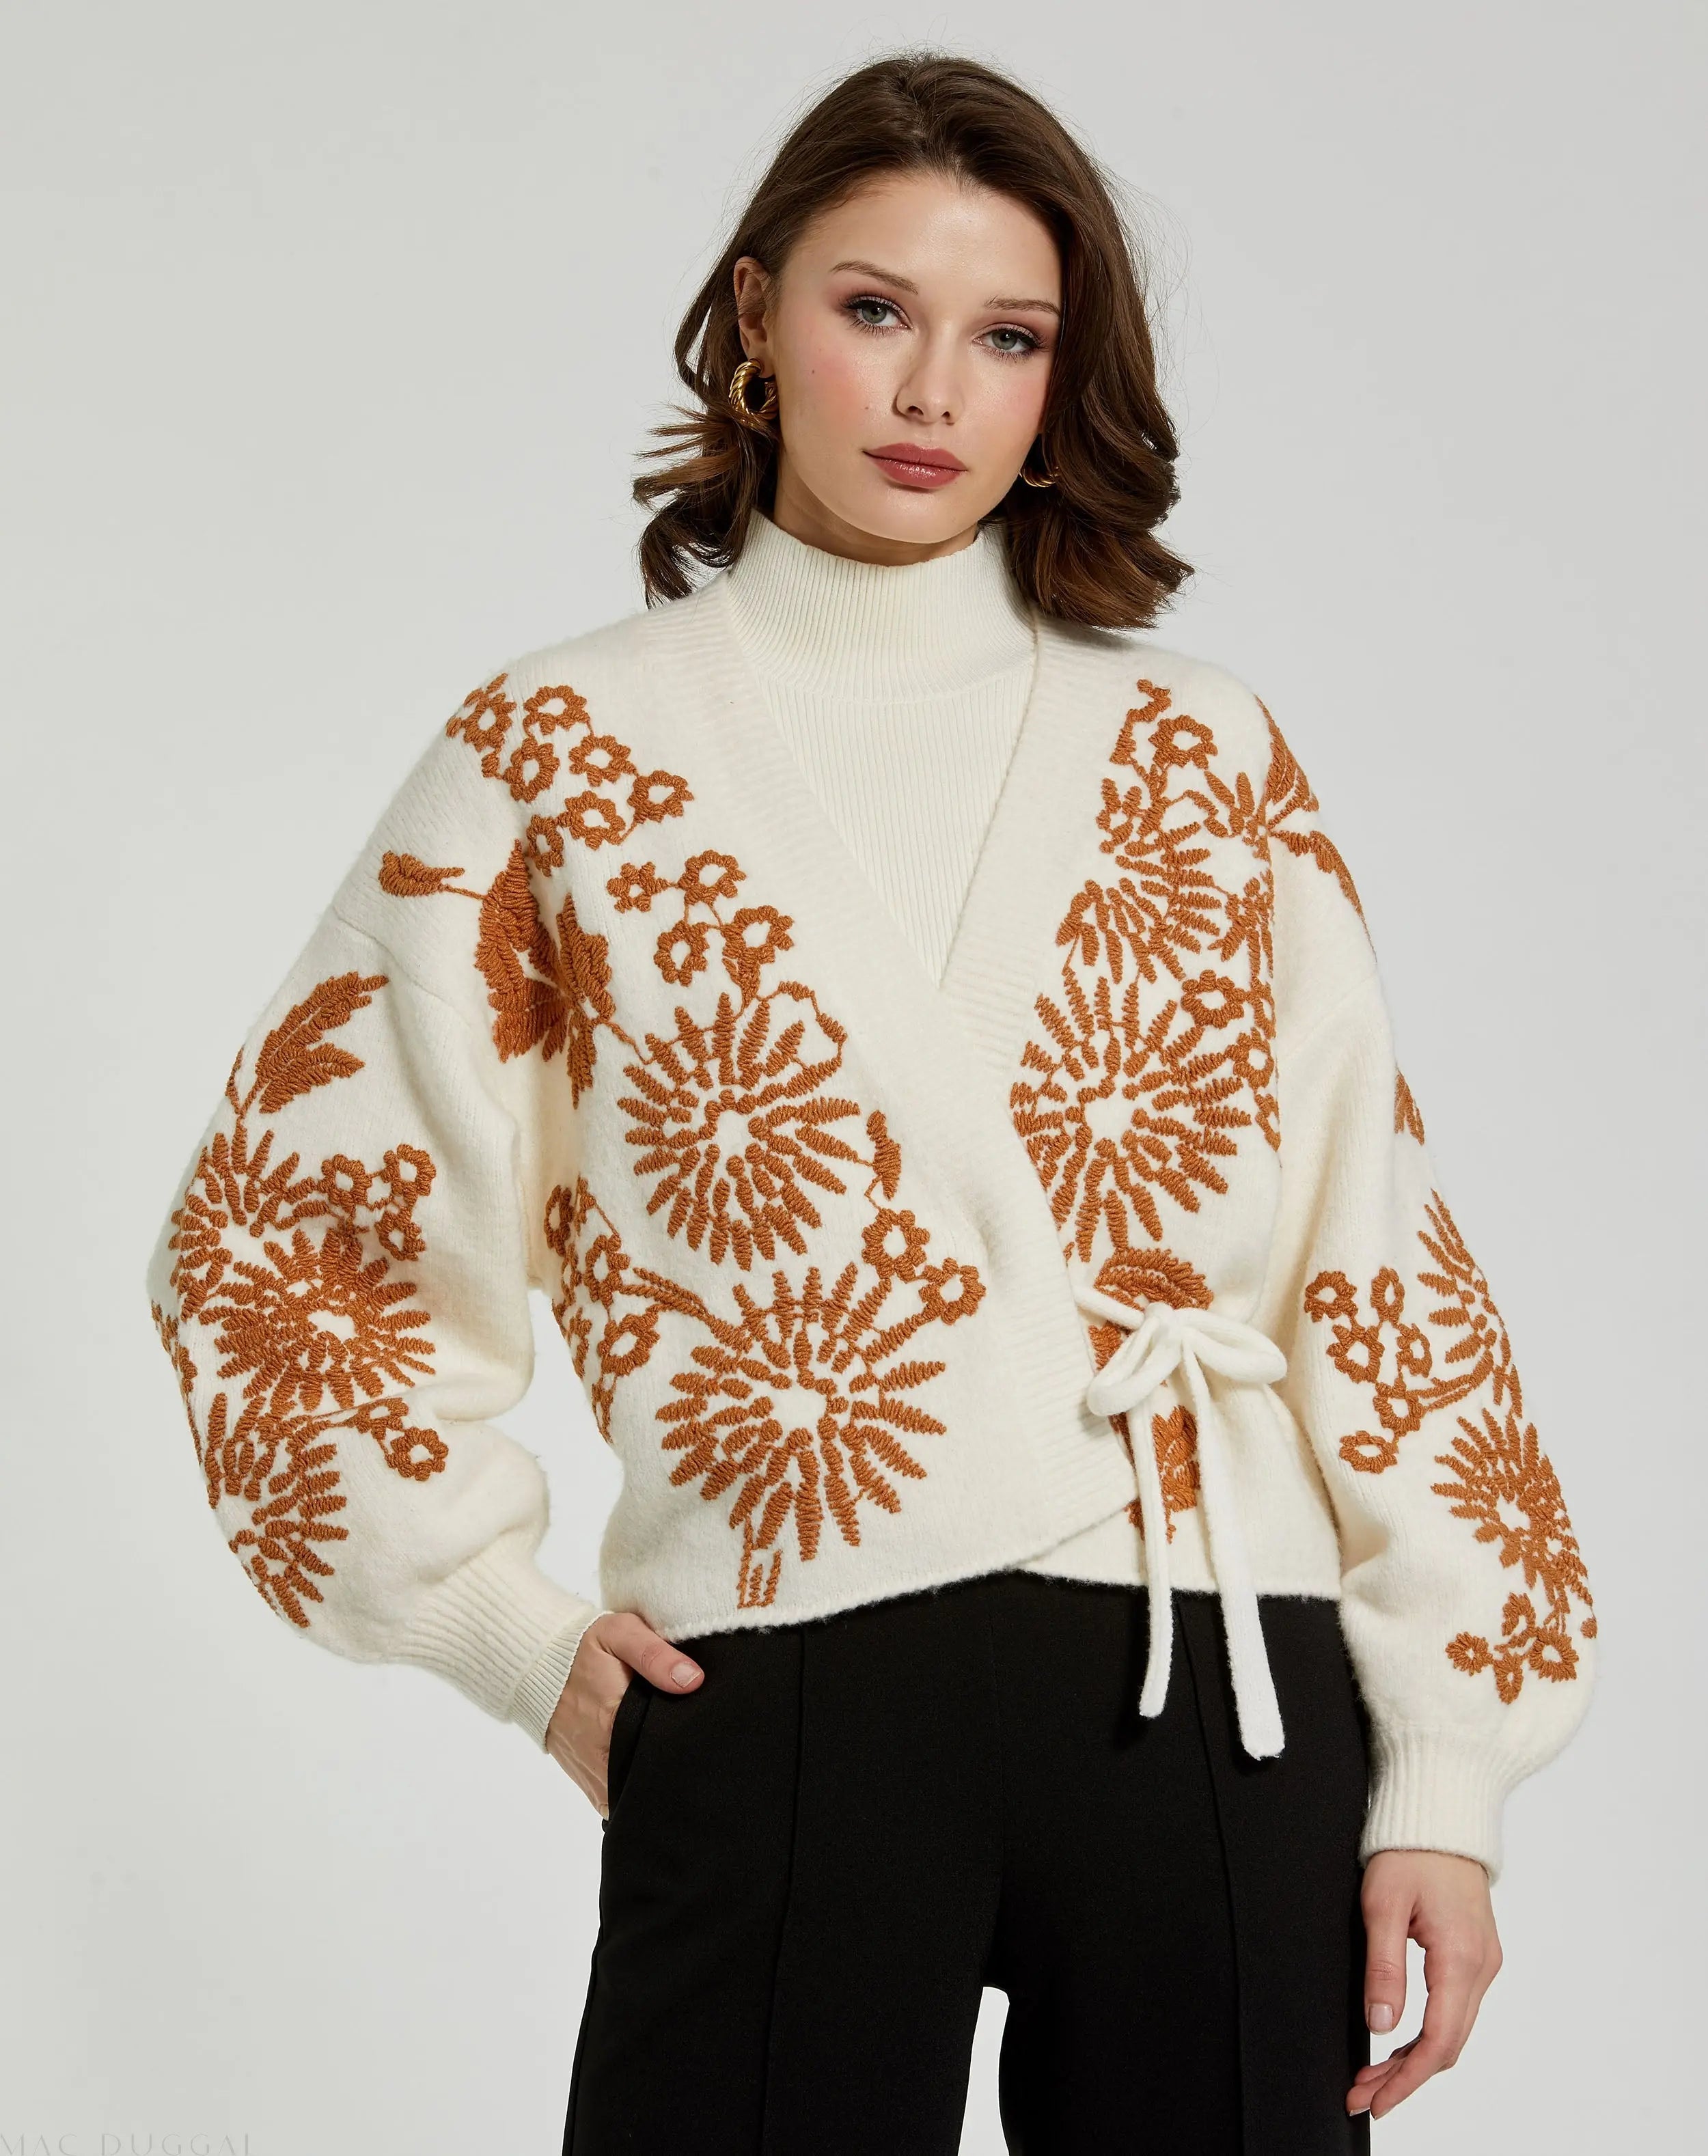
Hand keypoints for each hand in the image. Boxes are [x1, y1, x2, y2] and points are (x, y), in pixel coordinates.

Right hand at [545, 1610, 704, 1815]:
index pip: (661, 1758)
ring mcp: (590, 1775)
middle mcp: (600, 1761)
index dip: (685, 1755)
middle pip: (648, 1783)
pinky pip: (613, 1797)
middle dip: (672, 1773)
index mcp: (613, 1725)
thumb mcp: (619, 1634)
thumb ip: (655, 1655)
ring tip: (671, 1760)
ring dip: (650, 1782)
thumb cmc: (581, 1647)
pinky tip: (645, 1767)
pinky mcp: (584, 1778)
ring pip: (630, 1796)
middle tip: (693, 1752)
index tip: (703, 1745)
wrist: (535, 1665)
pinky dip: (630, 1789)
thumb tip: (693, 1680)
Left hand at [1348, 1848, 1502, 2119]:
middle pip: (1448, 2045)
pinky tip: (1399, 2043)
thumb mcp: (1383, 1904)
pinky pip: (1456, 2010)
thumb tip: (1381, 2026)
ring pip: (1453, 2031)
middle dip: (1406, 2077)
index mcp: (1460, 1958)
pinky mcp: (1477, 1955)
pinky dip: (1428, 2035)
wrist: (1442, 1816)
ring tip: (1373, 2075)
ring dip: (1415, 2059)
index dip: (1406, 2079)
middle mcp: (1481, 1967)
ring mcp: (1483, 1962)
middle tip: (1363, 2094)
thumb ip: (1384, 1968)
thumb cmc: (1410, 1851)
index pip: (1437, 2041)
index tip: (1375, 2100)